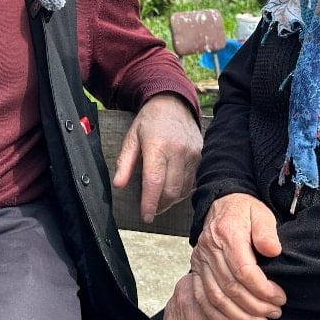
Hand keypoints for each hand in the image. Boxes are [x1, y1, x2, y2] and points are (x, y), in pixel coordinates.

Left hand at [111, 94, 202, 221]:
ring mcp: (193, 154)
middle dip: (159, 204)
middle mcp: (178, 151)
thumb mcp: (131, 138)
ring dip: (171, 199)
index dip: (150, 203)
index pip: (154, 181)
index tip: (145, 216)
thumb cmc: (149, 122)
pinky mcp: (201, 156)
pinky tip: (172, 188)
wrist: (174, 104)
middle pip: (171, 190)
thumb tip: (118, 185)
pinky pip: (193, 182)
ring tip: (160, 199)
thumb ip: (124, 163)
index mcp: (157, 146)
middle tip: (150, 209)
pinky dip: (182, 190)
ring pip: (183, 189)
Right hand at [183, 193, 285, 319]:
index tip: (279, 297)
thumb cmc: (244, 211)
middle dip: (255, 306)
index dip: (263, 289)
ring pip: (216, 297)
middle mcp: (210, 249)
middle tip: (274, 313)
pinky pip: (203, 298)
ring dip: (239, 315)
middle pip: (231, 287)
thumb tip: (272, 250)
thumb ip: (267, 232)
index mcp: (227, 233)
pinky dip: (217, 316)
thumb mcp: (261, 213)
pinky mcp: (197, 270)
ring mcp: (201, 261)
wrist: (222, 204)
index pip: (244, 270)